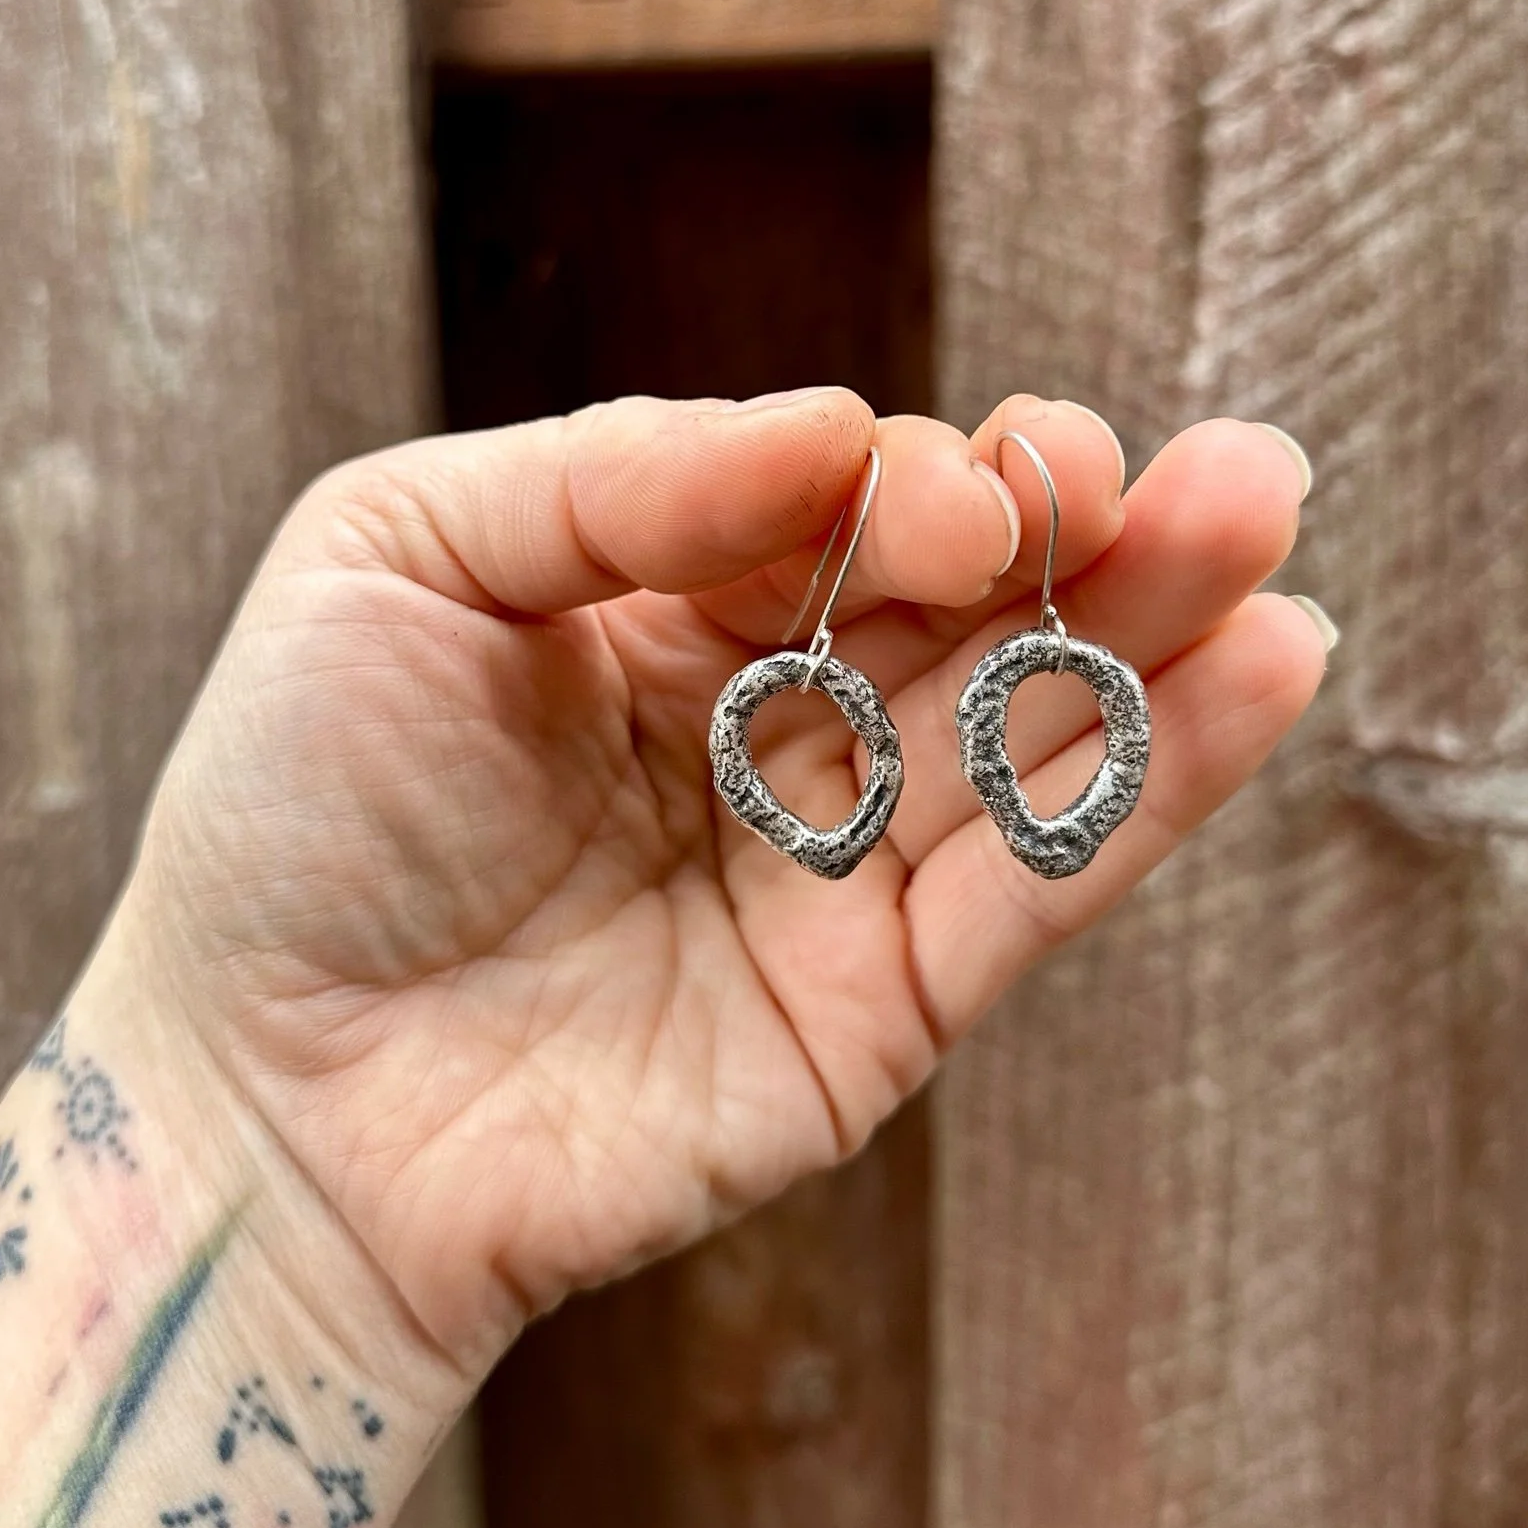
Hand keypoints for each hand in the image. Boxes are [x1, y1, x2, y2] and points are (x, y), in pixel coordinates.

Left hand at [95, 391, 1324, 1383]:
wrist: (258, 1102)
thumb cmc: (291, 812)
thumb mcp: (402, 558)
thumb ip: (619, 475)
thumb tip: (839, 425)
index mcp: (669, 610)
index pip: (853, 513)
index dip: (926, 486)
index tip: (955, 495)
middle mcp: (775, 730)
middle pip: (981, 610)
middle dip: (1102, 531)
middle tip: (1227, 470)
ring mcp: (836, 872)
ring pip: (1038, 733)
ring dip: (1165, 631)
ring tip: (1269, 526)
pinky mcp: (878, 1008)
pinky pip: (1035, 886)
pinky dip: (1152, 791)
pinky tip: (1261, 674)